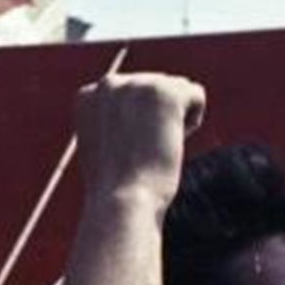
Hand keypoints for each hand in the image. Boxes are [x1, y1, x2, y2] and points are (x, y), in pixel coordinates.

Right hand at [73, 72, 202, 210]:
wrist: (122, 201)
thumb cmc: (114, 187)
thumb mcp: (102, 147)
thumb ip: (114, 121)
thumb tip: (142, 112)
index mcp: (88, 96)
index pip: (131, 96)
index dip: (136, 126)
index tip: (125, 151)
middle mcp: (109, 84)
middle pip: (155, 88)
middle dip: (157, 120)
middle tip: (140, 154)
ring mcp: (136, 84)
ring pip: (177, 90)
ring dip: (174, 120)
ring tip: (153, 147)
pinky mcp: (164, 90)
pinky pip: (196, 94)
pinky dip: (192, 121)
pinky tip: (171, 141)